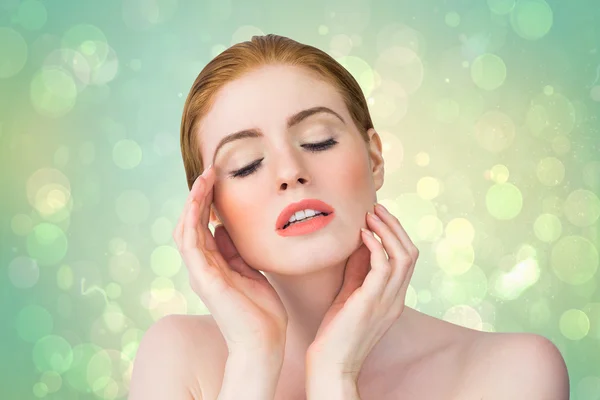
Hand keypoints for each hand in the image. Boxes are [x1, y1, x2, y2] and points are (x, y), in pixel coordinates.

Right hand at [173, 164, 288, 353]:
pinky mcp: (204, 279)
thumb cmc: (260, 310)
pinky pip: (191, 243)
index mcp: (214, 265)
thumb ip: (235, 251)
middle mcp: (203, 267)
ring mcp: (201, 273)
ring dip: (193, 202)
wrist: (264, 340)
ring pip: (186, 229)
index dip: (207, 202)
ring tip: (205, 178)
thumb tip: (224, 229)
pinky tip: (200, 199)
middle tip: (209, 171)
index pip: (203, 226)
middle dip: (198, 196)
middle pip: (191, 223)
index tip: (217, 178)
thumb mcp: (250, 271)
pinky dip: (193, 219)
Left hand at [305, 203, 418, 380]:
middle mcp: (396, 298)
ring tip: (370, 215)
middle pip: (411, 253)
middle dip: (396, 227)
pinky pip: (383, 266)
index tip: (378, 217)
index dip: (396, 234)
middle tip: (377, 209)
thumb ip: (358, 272)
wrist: (331, 364)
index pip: (407, 259)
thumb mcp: (350, 295)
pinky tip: (362, 234)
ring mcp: (388, 301)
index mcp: (394, 298)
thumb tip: (359, 244)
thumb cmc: (336, 332)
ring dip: (388, 230)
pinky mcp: (372, 302)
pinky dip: (376, 245)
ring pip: (403, 256)